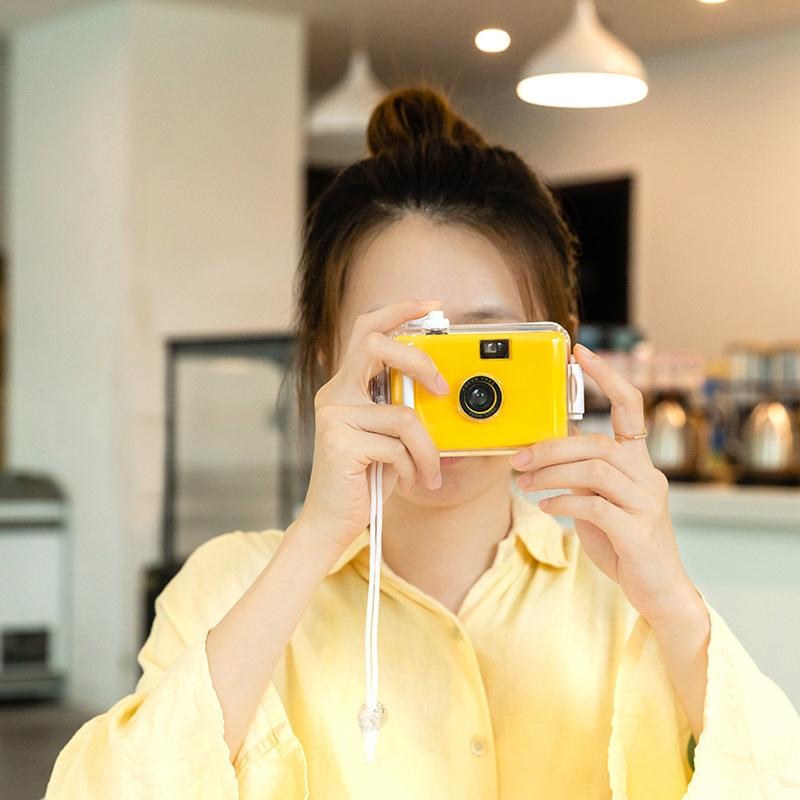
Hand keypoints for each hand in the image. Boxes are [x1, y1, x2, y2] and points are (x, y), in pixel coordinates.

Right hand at [296, 299, 448, 558]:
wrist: (332, 521)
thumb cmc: (364, 477)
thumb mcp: (386, 435)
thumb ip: (399, 405)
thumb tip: (435, 384)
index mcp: (345, 386)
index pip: (366, 331)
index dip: (398, 311)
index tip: (430, 306)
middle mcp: (334, 394)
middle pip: (378, 347)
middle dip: (419, 361)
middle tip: (441, 386)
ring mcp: (334, 416)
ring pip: (404, 415)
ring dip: (427, 450)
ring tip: (427, 471)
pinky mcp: (341, 443)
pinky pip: (398, 446)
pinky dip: (414, 467)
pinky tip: (410, 481)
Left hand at [509, 343, 700, 627]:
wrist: (658, 591)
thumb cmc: (624, 542)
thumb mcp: (599, 501)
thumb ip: (581, 475)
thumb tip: (545, 451)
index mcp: (639, 462)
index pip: (630, 407)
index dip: (607, 377)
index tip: (580, 353)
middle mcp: (647, 475)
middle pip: (596, 444)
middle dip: (550, 448)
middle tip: (518, 458)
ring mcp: (646, 502)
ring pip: (593, 470)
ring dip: (551, 474)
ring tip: (525, 483)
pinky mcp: (638, 530)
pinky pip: (594, 506)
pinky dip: (564, 502)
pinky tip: (546, 506)